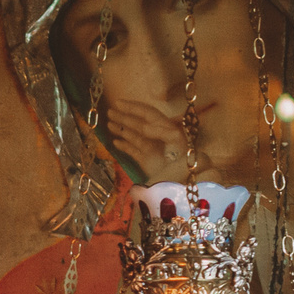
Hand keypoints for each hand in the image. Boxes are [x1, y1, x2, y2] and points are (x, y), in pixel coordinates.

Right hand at [98, 96, 223, 184]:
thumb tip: (143, 128)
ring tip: (109, 124)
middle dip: (125, 117)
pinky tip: (115, 142)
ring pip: (135, 136)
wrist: (185, 190)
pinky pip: (134, 151)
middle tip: (109, 112)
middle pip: (140, 124)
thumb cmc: (183, 165)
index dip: (134, 108)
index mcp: (168, 130)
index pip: (149, 114)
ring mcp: (152, 150)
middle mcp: (159, 138)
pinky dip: (124, 146)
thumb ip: (160, 133)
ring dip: (122, 129)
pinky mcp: (147, 163)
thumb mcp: (175, 145)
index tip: (119, 103)